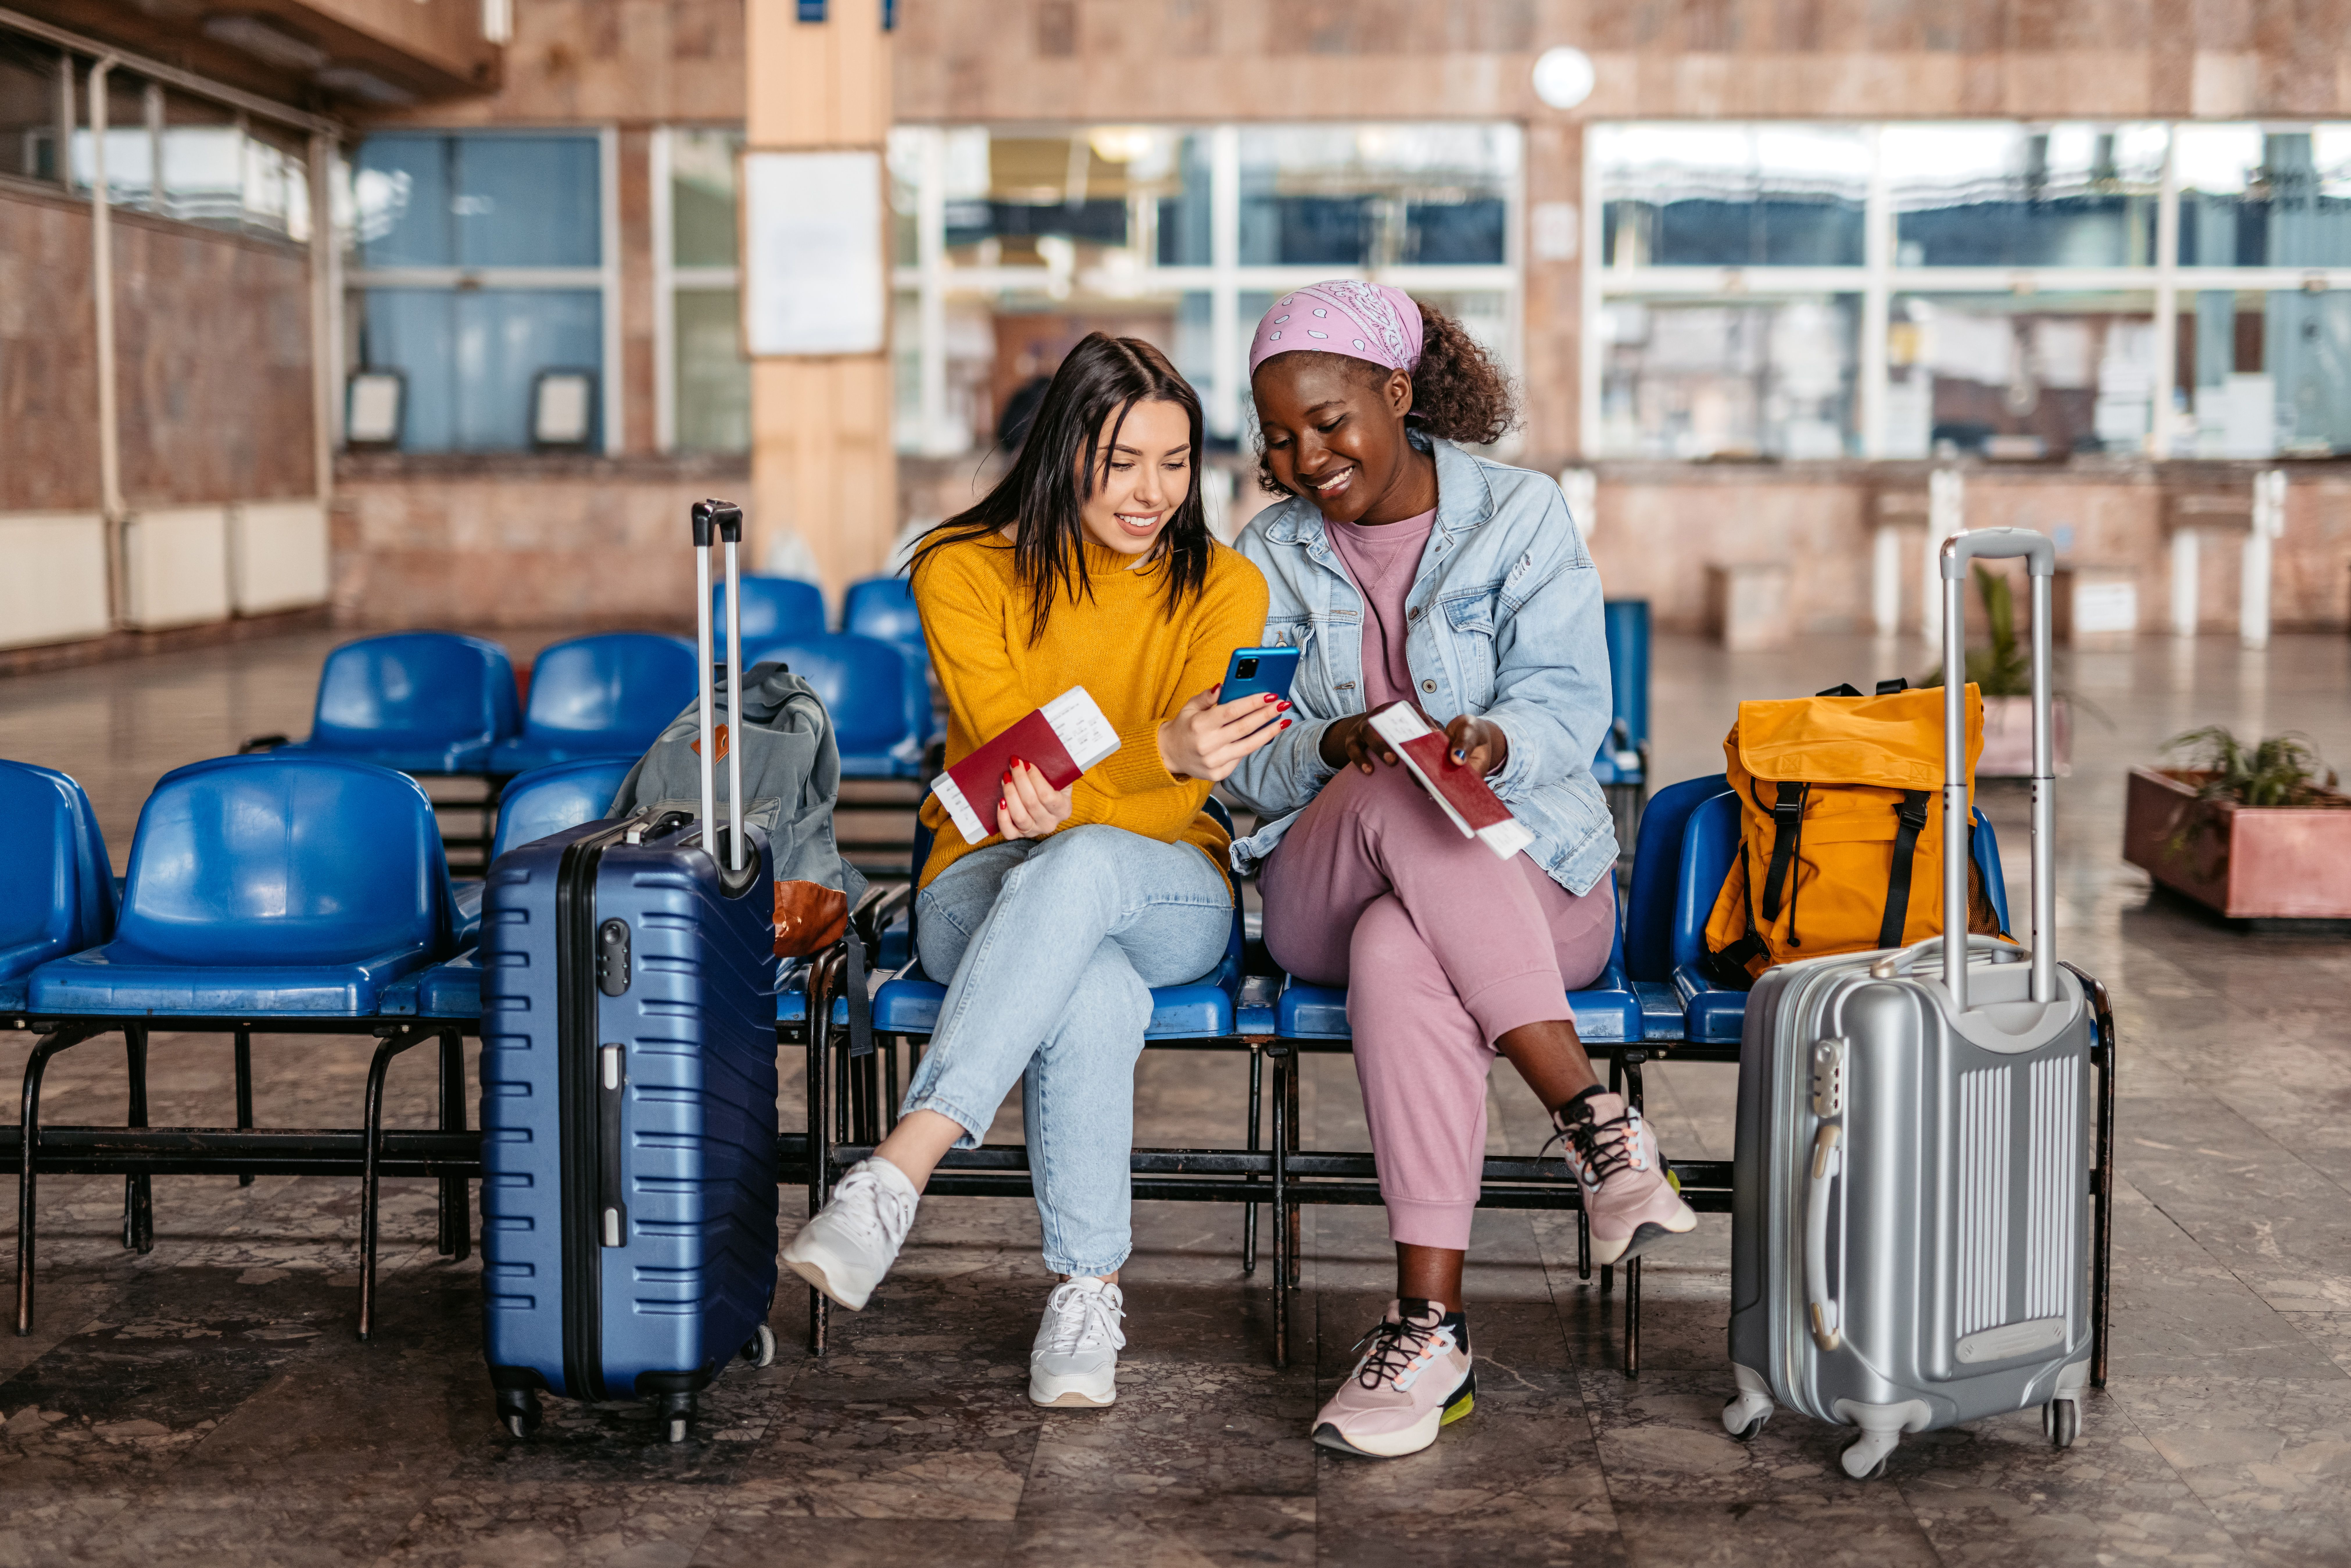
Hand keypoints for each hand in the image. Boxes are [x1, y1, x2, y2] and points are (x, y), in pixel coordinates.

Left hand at [995, 758, 1073, 839]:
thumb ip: (1056, 771)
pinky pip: (1008, 831)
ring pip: (1019, 816)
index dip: (1034, 778)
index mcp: (1064, 809)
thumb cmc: (1053, 788)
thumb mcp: (1061, 781)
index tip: (1026, 763)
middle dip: (1019, 780)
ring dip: (1010, 793)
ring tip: (1006, 778)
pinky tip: (1000, 801)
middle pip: (1031, 802)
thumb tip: (1043, 753)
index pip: (1047, 795)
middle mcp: (1050, 823)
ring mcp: (1035, 831)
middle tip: (1013, 765)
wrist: (1049, 806)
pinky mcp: (1020, 835)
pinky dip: (1002, 817)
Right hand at [1156, 685, 1290, 781]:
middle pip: (1244, 728)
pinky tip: (1266, 735)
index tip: (1271, 695)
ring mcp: (1213, 762)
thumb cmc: (1184, 726)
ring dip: (1269, 732)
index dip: (1253, 703)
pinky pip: (1241, 758)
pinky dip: (1254, 745)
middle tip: (1283, 704)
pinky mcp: (1217, 774)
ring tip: (1284, 721)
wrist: (1168, 754)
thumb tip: (1224, 685)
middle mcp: (1206, 745)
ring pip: (1248, 746)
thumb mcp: (1190, 707)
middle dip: (1267, 715)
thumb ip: (1207, 696)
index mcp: (1199, 725)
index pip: (1231, 711)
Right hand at [1317, 709, 1509, 775]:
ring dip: (1379, 746)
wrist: (1371, 726)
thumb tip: (1455, 755)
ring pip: (1368, 731)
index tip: (1434, 735)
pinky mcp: (1352, 738)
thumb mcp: (1418, 729)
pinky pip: (1352, 747)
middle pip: (1387, 721)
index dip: (1423, 723)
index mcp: (1402, 710)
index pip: (1413, 712)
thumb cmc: (1403, 732)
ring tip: (1392, 762)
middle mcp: (1381, 713)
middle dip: (1400, 735)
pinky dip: (1359, 759)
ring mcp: (1364, 724)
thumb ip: (1431, 737)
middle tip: (1410, 752)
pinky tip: (1369, 771)